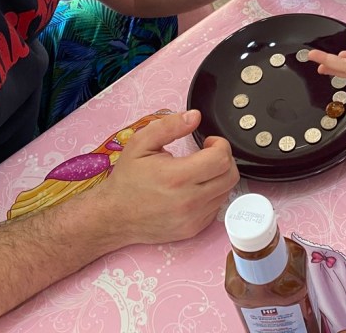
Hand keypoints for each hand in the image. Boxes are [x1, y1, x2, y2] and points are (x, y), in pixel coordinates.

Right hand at [99, 110, 237, 244]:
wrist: (114, 216)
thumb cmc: (127, 180)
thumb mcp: (141, 143)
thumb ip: (169, 126)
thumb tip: (194, 117)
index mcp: (176, 177)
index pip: (221, 159)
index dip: (220, 144)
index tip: (209, 142)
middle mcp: (188, 201)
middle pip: (231, 176)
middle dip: (224, 159)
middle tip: (208, 154)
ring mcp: (192, 219)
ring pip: (226, 192)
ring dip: (219, 177)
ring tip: (199, 171)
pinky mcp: (193, 229)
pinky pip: (216, 207)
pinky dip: (212, 194)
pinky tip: (195, 188)